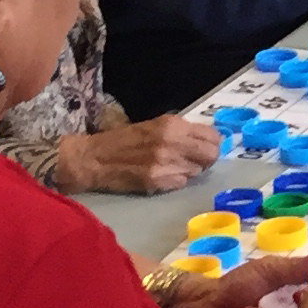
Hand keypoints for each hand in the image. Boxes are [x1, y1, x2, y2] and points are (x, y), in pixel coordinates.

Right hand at [58, 112, 221, 194]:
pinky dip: (177, 181)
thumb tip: (209, 139)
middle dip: (208, 158)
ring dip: (190, 170)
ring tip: (173, 166)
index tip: (207, 146)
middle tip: (197, 160)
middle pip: (211, 155)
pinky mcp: (157, 181)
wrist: (94, 158)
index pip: (213, 136)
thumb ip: (182, 131)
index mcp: (173, 125)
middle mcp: (172, 142)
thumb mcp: (156, 125)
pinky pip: (182, 183)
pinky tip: (163, 175)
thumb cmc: (125, 139)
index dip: (213, 143)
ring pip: (197, 171)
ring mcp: (165, 163)